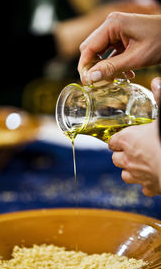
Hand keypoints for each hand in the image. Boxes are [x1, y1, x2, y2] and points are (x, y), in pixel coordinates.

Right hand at [78, 13, 160, 84]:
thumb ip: (111, 68)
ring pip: (100, 53)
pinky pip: (110, 52)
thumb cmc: (160, 41)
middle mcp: (111, 25)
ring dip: (104, 67)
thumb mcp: (135, 58)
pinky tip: (124, 74)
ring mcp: (116, 30)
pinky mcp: (122, 37)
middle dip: (93, 68)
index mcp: (112, 25)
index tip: (86, 83)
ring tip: (112, 81)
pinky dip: (113, 64)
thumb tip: (91, 78)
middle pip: (91, 50)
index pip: (88, 49)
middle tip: (98, 83)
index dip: (85, 67)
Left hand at [108, 77, 160, 196]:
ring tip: (138, 163)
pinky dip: (144, 183)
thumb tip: (157, 80)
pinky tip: (152, 177)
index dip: (116, 139)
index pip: (112, 141)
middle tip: (130, 150)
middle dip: (120, 154)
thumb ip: (160, 98)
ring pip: (124, 174)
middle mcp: (128, 159)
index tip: (121, 138)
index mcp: (128, 140)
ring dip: (128, 169)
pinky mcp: (149, 187)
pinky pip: (142, 187)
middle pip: (115, 158)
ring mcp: (137, 175)